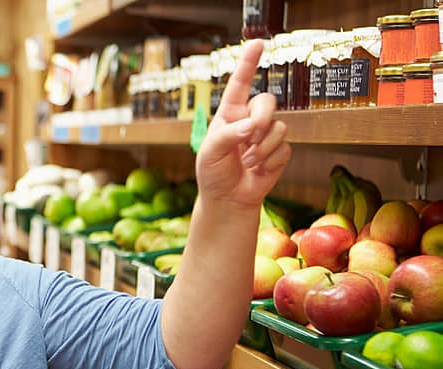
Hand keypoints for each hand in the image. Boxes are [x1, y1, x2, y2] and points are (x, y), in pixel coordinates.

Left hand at [196, 40, 290, 209]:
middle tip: (249, 137)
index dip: (248, 63)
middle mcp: (249, 120)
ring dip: (262, 148)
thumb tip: (252, 126)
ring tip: (247, 161)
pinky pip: (285, 148)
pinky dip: (270, 161)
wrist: (227, 199)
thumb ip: (229, 135)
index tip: (257, 43)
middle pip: (268, 101)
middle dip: (262, 118)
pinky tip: (258, 170)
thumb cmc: (213, 172)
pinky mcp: (279, 152)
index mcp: (230, 114)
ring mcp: (266, 135)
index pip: (240, 84)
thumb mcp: (210, 152)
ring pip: (279, 127)